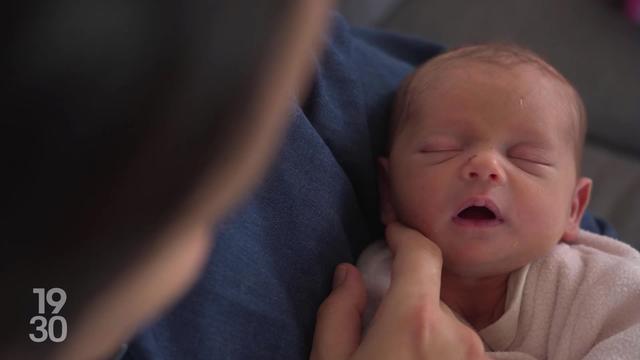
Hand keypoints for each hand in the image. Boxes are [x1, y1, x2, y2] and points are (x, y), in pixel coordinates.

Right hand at [310, 222, 487, 359]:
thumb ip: (338, 313)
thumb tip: (348, 277)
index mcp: (414, 321)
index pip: (422, 253)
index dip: (405, 237)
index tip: (393, 235)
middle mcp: (457, 335)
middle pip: (430, 295)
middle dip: (407, 303)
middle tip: (380, 333)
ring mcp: (475, 357)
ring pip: (446, 325)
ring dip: (424, 332)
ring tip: (397, 358)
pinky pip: (458, 349)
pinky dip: (438, 352)